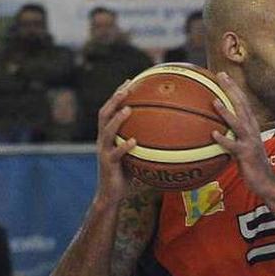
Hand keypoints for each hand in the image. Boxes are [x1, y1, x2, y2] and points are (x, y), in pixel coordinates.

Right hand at [95, 81, 136, 205]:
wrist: (111, 195)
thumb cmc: (128, 173)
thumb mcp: (137, 153)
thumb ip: (147, 140)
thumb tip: (171, 129)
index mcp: (109, 135)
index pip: (110, 109)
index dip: (117, 94)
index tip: (130, 80)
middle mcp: (103, 140)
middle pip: (104, 114)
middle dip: (114, 99)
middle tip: (127, 87)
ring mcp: (103, 152)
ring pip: (107, 131)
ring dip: (117, 119)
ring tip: (128, 109)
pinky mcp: (108, 165)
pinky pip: (116, 153)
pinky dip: (124, 147)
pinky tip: (134, 141)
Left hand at [211, 72, 274, 197]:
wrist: (266, 181)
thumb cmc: (251, 163)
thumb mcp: (242, 144)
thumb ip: (231, 134)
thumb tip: (213, 127)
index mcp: (251, 124)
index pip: (242, 101)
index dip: (233, 87)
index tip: (222, 74)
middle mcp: (252, 129)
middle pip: (242, 104)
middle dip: (231, 89)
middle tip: (220, 75)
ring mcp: (250, 141)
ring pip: (238, 122)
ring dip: (226, 112)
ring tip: (214, 101)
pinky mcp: (246, 154)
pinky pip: (233, 146)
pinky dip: (223, 139)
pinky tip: (213, 134)